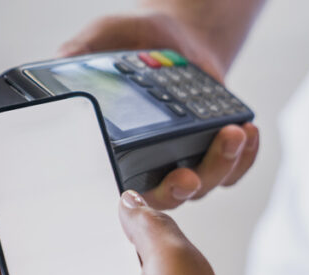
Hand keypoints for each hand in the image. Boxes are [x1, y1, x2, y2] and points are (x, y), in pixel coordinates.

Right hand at [59, 12, 259, 208]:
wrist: (179, 37)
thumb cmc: (139, 41)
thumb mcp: (105, 37)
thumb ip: (81, 49)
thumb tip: (59, 60)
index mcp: (122, 149)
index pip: (122, 189)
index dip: (130, 202)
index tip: (132, 194)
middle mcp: (155, 164)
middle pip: (169, 195)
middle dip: (181, 189)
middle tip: (188, 175)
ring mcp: (189, 162)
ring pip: (206, 182)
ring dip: (221, 164)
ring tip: (232, 134)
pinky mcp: (218, 154)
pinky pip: (234, 170)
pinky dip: (245, 157)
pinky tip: (249, 134)